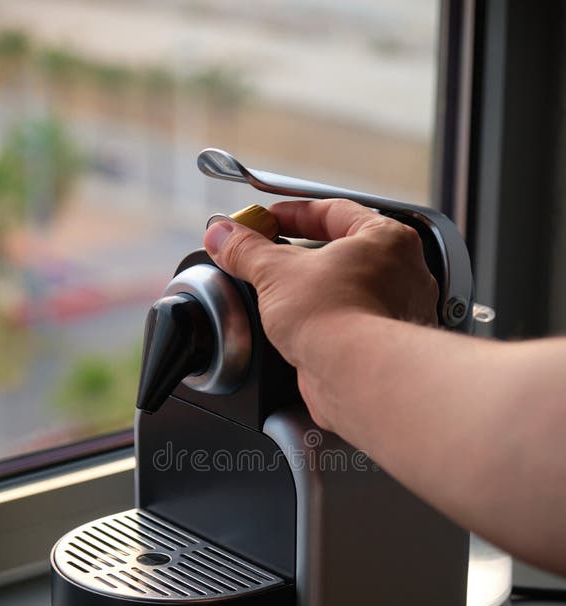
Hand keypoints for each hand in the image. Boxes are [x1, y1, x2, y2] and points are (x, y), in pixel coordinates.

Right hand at [203, 199, 437, 367]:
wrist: (353, 374)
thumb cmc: (337, 316)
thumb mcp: (275, 272)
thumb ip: (245, 249)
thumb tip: (222, 235)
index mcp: (387, 239)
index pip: (334, 211)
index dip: (293, 214)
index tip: (267, 222)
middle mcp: (402, 273)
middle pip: (342, 251)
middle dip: (301, 255)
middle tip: (269, 258)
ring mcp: (396, 312)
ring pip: (346, 290)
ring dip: (312, 291)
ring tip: (280, 296)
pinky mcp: (382, 347)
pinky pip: (349, 323)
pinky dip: (324, 323)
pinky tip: (301, 329)